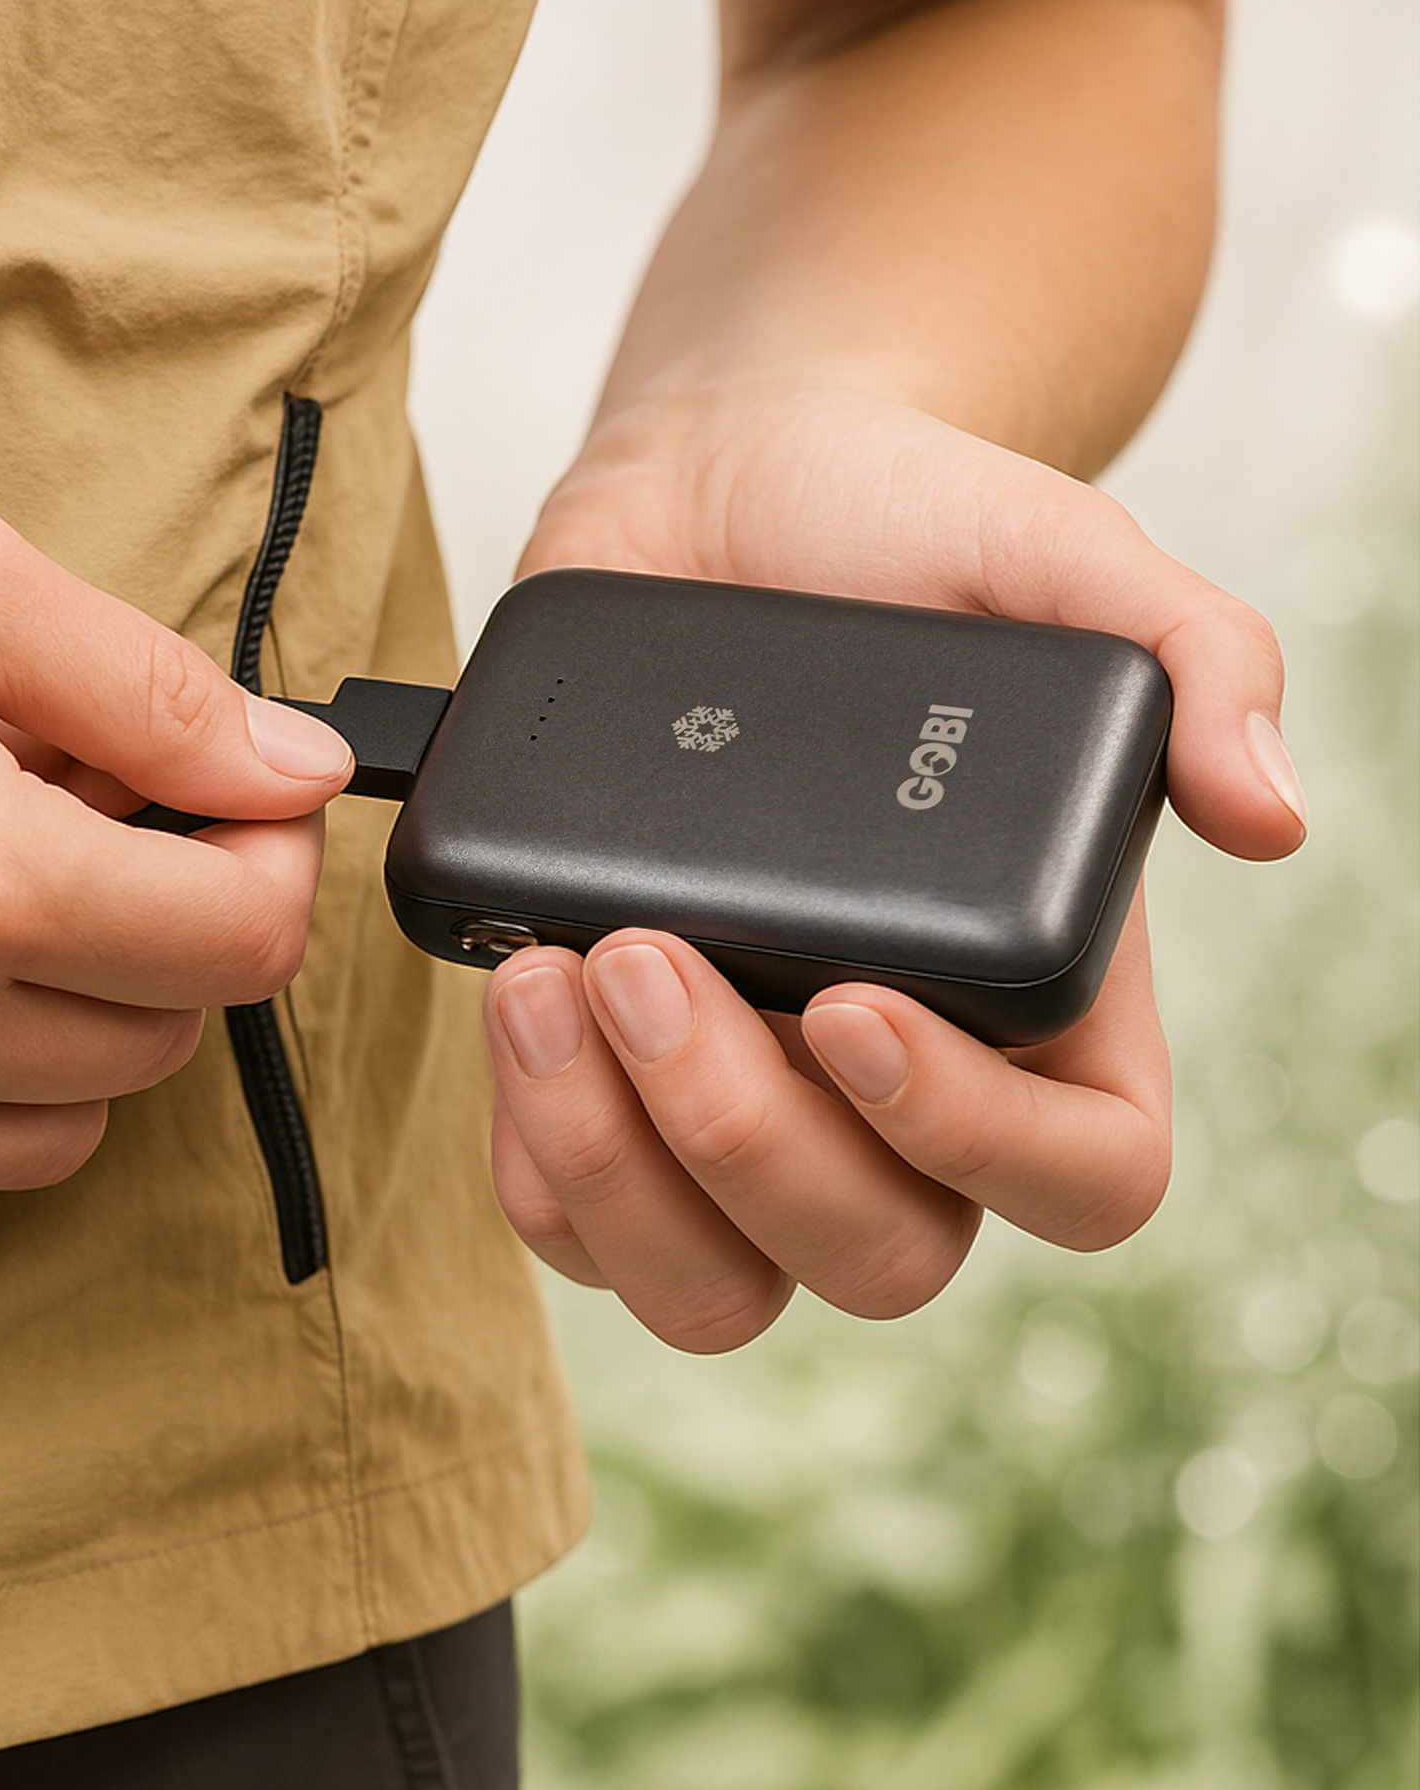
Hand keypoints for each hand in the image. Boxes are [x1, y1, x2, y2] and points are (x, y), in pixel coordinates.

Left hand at [485, 381, 1302, 1349]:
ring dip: (622, 1168)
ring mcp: (749, 1099)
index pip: (1085, 1175)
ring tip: (554, 980)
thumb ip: (1191, 652)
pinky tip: (516, 1001)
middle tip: (645, 958)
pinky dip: (537, 1149)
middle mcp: (896, 1084)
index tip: (848, 1001)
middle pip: (878, 1257)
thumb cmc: (890, 535)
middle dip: (746, 1136)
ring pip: (715, 1284)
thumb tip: (1273, 814)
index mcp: (1039, 992)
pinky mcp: (613, 1085)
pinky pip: (574, 1222)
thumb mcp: (1048, 550)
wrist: (706, 506)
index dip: (977, 1140)